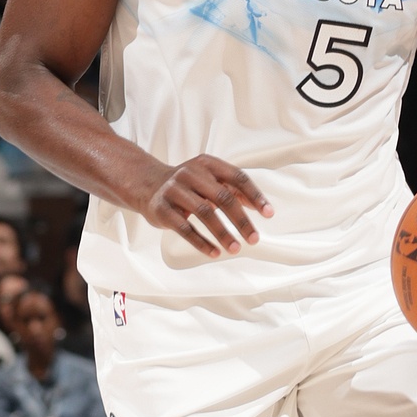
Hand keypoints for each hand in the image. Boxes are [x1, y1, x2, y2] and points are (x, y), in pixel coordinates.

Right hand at [142, 156, 273, 257]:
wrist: (147, 185)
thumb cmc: (188, 184)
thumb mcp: (210, 180)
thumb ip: (235, 190)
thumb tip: (261, 207)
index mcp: (207, 164)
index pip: (238, 177)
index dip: (255, 196)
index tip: (268, 214)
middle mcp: (191, 173)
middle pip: (223, 197)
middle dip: (241, 220)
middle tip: (254, 239)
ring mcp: (174, 190)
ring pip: (204, 213)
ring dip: (223, 233)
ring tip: (236, 249)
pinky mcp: (162, 208)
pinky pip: (185, 228)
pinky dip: (201, 242)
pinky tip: (214, 252)